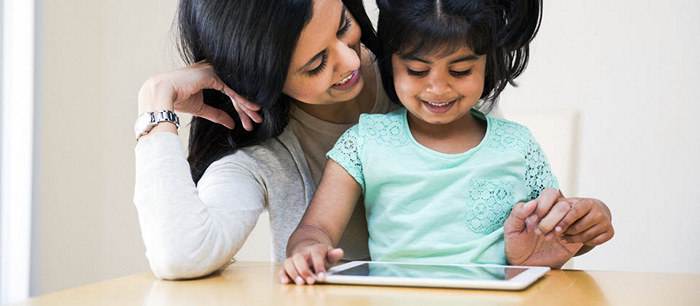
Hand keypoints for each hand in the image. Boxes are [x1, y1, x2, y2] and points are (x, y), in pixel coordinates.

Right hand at [138, 61, 261, 130]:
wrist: (160, 95)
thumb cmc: (176, 99)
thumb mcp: (202, 109)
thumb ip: (217, 114)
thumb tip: (232, 124)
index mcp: (210, 75)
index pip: (231, 91)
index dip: (241, 107)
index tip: (250, 120)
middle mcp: (214, 71)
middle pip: (236, 90)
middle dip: (248, 107)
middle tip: (258, 120)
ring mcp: (213, 71)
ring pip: (236, 89)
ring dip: (247, 105)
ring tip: (257, 117)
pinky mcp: (212, 75)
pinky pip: (231, 89)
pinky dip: (242, 100)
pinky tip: (251, 108)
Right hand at [279, 244, 343, 284]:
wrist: (307, 247)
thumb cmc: (319, 254)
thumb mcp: (328, 253)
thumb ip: (333, 254)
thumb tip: (339, 252)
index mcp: (314, 249)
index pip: (316, 256)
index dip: (319, 267)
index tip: (322, 277)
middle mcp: (302, 252)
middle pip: (300, 258)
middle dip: (305, 271)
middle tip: (311, 281)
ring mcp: (293, 259)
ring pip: (289, 262)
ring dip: (293, 273)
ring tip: (300, 283)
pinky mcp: (288, 266)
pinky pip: (282, 269)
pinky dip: (282, 275)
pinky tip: (286, 281)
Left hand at [504, 188, 582, 267]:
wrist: (525, 266)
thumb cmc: (516, 245)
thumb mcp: (511, 229)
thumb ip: (517, 213)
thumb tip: (532, 202)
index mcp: (539, 206)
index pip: (550, 193)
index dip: (543, 205)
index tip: (532, 221)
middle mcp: (554, 213)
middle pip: (562, 204)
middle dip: (550, 219)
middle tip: (539, 232)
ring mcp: (565, 224)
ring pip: (573, 215)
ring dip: (561, 226)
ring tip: (548, 238)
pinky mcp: (574, 237)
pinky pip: (581, 230)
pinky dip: (572, 235)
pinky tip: (561, 242)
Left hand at [556, 197, 613, 250]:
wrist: (598, 212)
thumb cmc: (578, 208)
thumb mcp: (569, 203)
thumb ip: (556, 205)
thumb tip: (539, 206)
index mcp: (588, 203)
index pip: (575, 213)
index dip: (564, 222)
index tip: (555, 230)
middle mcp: (600, 212)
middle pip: (579, 227)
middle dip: (567, 233)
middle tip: (556, 236)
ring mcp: (606, 223)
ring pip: (586, 236)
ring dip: (572, 239)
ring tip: (563, 239)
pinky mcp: (610, 233)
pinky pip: (594, 242)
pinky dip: (584, 242)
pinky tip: (577, 239)